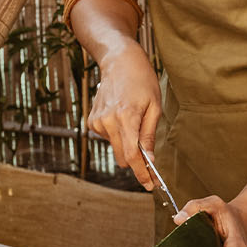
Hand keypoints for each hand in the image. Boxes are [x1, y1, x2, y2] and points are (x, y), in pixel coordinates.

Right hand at [87, 43, 163, 188]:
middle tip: (151, 171)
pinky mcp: (92, 121)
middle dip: (137, 164)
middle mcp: (107, 122)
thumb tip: (149, 159)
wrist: (119, 63)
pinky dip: (119, 134)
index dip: (141, 172)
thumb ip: (149, 135)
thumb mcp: (154, 106)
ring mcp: (97, 122)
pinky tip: (123, 116)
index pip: (132, 154)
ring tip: (135, 120)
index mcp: (126, 118)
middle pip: (122, 156)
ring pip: (117, 147)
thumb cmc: (142, 82)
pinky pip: (109, 138)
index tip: (150, 184)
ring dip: (128, 144)